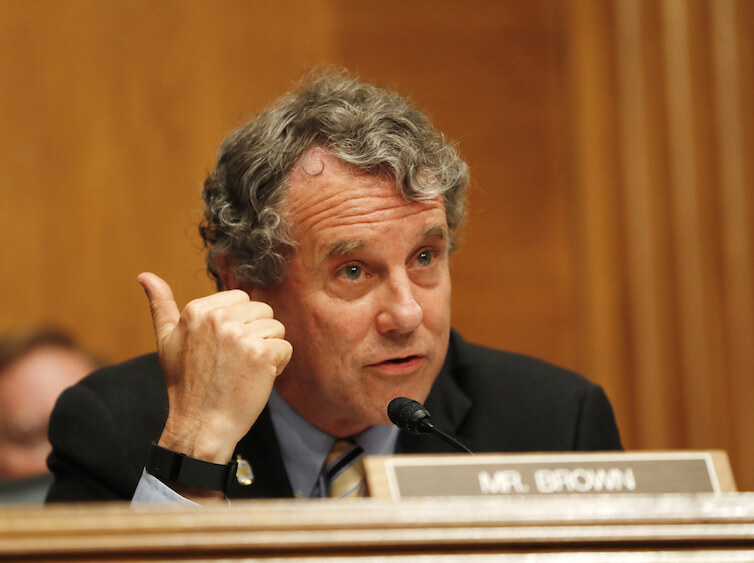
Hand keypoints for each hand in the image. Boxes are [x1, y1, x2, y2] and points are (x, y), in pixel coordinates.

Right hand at [137, 272, 291, 463]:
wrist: (201, 425)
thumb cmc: (186, 384)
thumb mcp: (166, 340)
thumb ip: (160, 305)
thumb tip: (144, 275)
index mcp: (197, 310)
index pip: (241, 299)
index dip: (239, 324)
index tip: (223, 349)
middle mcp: (218, 319)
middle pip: (262, 311)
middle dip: (256, 335)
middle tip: (235, 363)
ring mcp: (240, 336)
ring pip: (276, 329)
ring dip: (267, 351)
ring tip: (245, 371)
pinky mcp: (261, 354)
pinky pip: (285, 348)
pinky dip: (277, 366)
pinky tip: (256, 379)